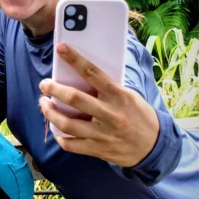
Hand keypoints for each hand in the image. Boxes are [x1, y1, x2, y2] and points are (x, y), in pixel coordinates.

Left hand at [38, 43, 159, 166]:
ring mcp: (102, 134)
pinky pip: (70, 144)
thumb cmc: (139, 116)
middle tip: (45, 84)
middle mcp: (110, 114)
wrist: (154, 146)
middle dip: (54, 89)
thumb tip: (81, 76)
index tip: (61, 49)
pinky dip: (59, 136)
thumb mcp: (129, 97)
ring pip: (67, 124)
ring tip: (44, 103)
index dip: (75, 60)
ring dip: (50, 112)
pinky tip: (55, 128)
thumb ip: (108, 89)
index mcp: (119, 96)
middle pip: (74, 99)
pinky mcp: (97, 149)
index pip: (93, 73)